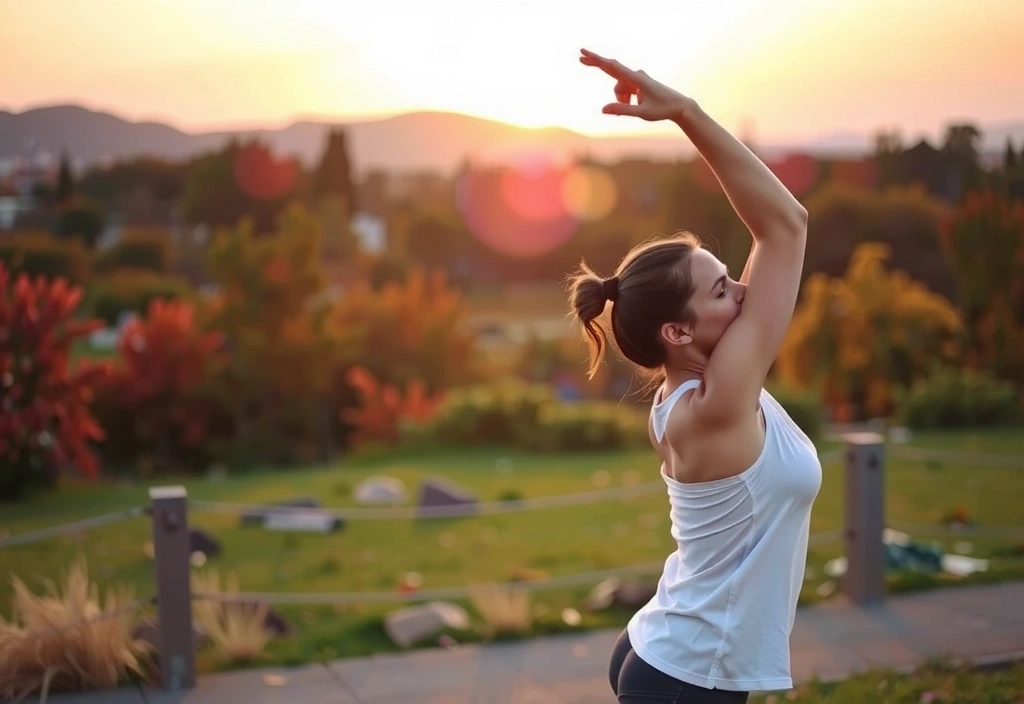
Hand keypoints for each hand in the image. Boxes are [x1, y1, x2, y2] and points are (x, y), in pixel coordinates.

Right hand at [579, 48, 693, 122]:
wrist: (679, 107)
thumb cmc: (662, 109)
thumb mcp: (642, 113)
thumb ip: (622, 110)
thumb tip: (603, 109)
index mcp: (636, 79)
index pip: (613, 67)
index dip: (597, 60)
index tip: (584, 53)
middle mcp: (636, 75)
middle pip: (612, 69)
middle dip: (597, 64)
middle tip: (580, 57)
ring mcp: (637, 78)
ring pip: (619, 87)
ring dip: (621, 98)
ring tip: (634, 107)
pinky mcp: (639, 83)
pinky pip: (625, 89)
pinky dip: (625, 98)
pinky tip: (636, 104)